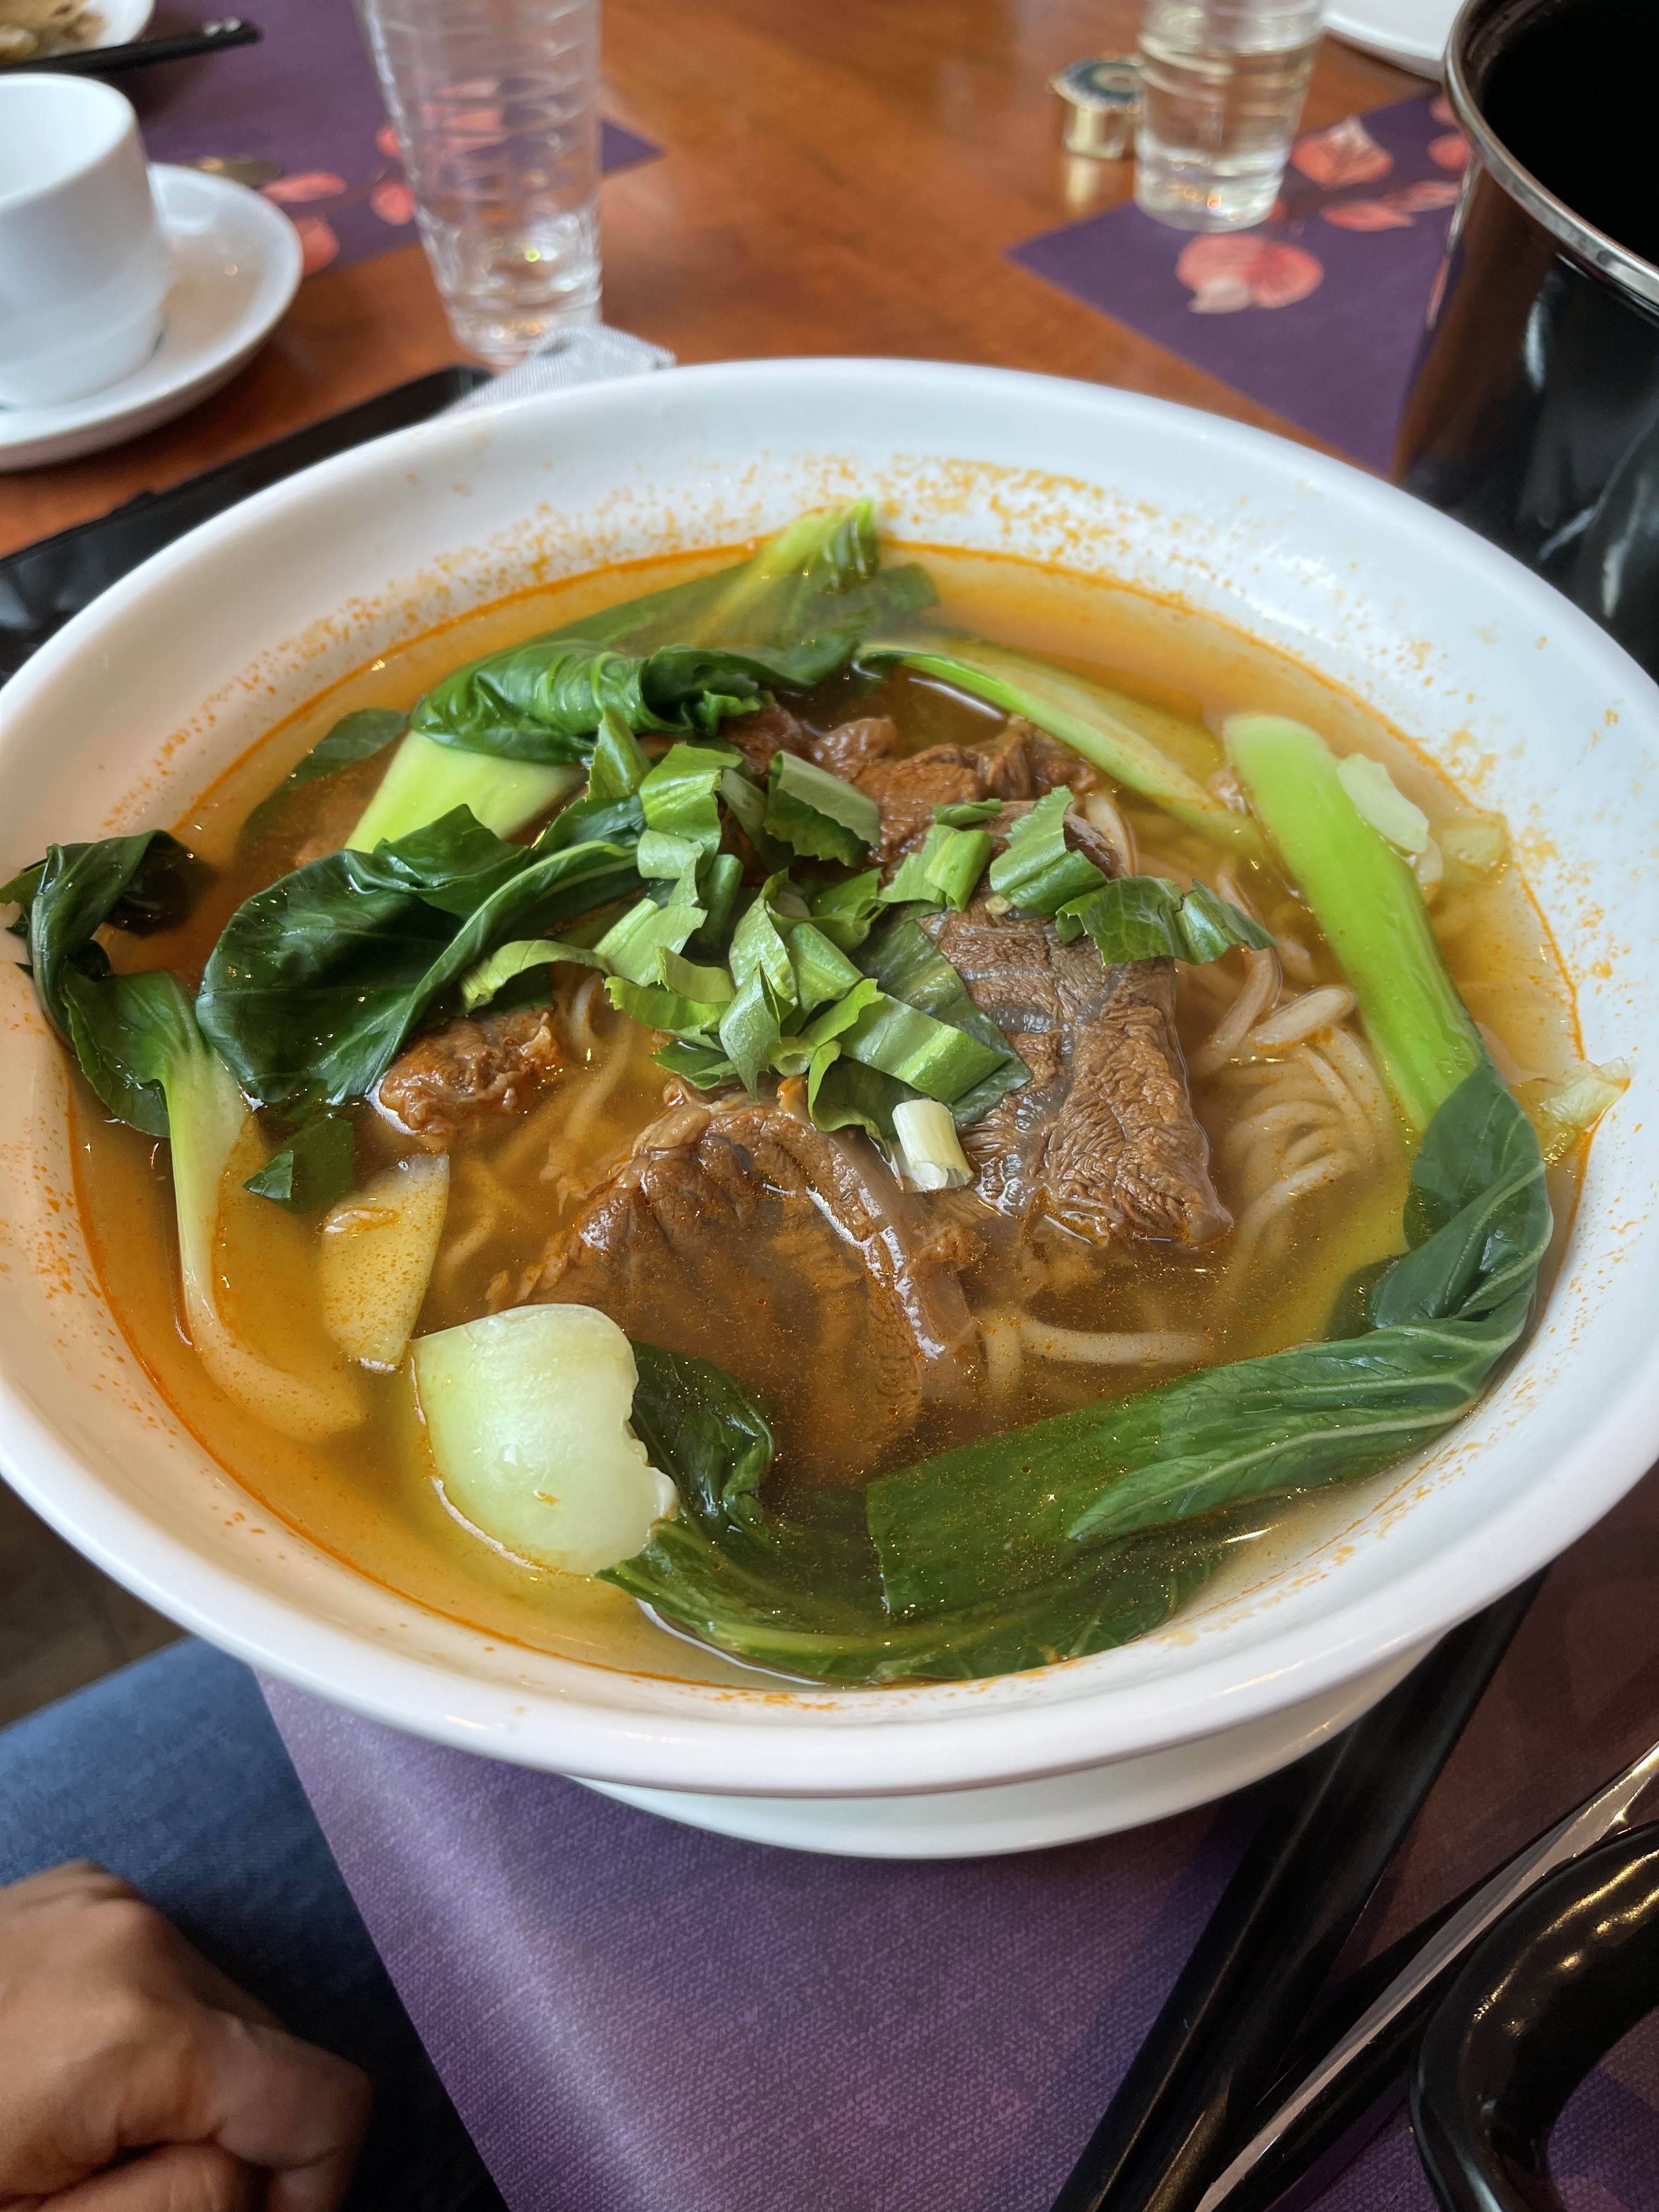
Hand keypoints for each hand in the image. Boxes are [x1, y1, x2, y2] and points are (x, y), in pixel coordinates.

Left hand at [0, 1861, 370, 2211]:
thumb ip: (188, 2201)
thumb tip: (263, 2176)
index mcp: (140, 2030)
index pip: (329, 2103)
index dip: (313, 2192)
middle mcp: (140, 1934)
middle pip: (271, 2054)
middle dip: (235, 2132)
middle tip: (135, 2187)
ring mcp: (108, 1898)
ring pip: (223, 2008)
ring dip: (191, 2076)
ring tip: (87, 2129)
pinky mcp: (81, 1887)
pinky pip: (168, 1965)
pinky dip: (148, 2024)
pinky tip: (69, 2067)